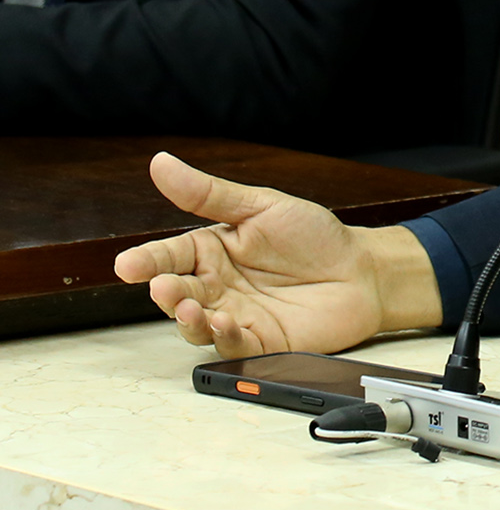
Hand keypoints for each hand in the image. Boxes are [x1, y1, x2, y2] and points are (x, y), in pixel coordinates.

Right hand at [111, 152, 441, 355]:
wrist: (361, 269)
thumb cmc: (312, 236)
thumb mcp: (261, 206)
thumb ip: (209, 193)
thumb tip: (160, 163)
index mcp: (212, 251)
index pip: (169, 256)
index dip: (147, 261)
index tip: (127, 265)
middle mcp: (216, 287)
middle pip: (179, 294)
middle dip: (167, 294)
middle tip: (164, 287)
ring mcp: (236, 316)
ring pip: (198, 326)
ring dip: (189, 321)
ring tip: (191, 309)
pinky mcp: (261, 342)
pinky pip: (234, 347)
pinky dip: (225, 339)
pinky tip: (225, 324)